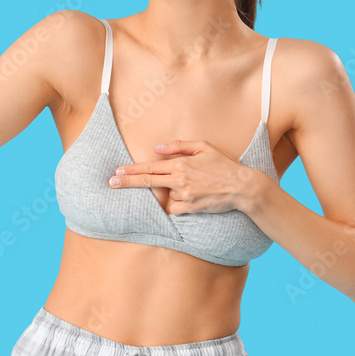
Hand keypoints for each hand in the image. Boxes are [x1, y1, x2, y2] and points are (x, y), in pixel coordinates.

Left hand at [107, 139, 264, 214]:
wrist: (242, 187)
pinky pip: (176, 208)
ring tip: (193, 188)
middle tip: (112, 182)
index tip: (117, 171)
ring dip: (171, 193)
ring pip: (166, 196)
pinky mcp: (190, 209)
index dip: (132, 170)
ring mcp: (185, 196)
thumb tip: (156, 149)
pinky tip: (193, 198)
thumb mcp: (203, 147)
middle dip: (127, 182)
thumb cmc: (223, 165)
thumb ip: (178, 146)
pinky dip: (178, 204)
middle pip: (147, 182)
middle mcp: (180, 180)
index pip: (150, 168)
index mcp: (181, 164)